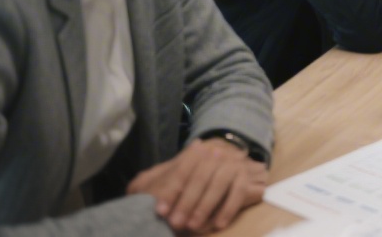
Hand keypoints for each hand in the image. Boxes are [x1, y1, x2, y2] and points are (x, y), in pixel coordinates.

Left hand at [127, 137, 267, 232]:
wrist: (234, 165)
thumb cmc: (196, 177)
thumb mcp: (168, 176)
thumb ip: (152, 182)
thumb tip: (134, 191)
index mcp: (193, 154)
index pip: (180, 170)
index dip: (170, 191)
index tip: (160, 211)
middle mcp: (215, 155)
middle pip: (200, 176)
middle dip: (187, 202)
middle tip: (175, 223)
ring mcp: (233, 164)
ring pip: (219, 183)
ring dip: (205, 206)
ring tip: (193, 226)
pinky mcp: (248, 177)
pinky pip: (239, 192)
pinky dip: (228, 208)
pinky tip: (218, 224)